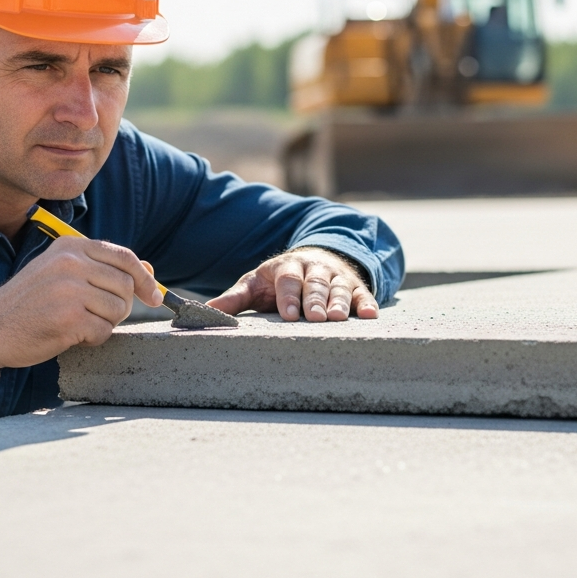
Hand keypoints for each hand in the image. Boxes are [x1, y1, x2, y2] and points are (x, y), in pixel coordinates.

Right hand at [0, 236, 161, 375]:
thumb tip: (151, 271)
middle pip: (126, 285)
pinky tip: (70, 335)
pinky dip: (92, 339)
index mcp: (70, 247)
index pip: (125, 257)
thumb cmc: (29, 302)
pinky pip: (103, 331)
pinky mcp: (68, 318)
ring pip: (118, 309)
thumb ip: (103, 269)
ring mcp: (70, 290)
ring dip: (105, 323)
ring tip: (79, 323)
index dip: (145, 278)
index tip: (154, 296)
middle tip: (98, 315)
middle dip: (121, 306)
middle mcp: (70, 263)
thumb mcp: (62, 273)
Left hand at [206, 247, 377, 322]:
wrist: (312, 259)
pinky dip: (367, 303)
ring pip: (340, 288)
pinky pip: (363, 294)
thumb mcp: (255, 284)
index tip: (288, 314)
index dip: (289, 297)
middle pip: (315, 283)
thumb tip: (206, 310)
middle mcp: (314, 268)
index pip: (288, 280)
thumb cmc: (278, 280)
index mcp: (287, 266)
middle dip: (315, 300)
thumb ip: (235, 297)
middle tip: (316, 317)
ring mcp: (336, 276)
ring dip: (340, 302)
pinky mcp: (355, 285)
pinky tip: (370, 315)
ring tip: (338, 318)